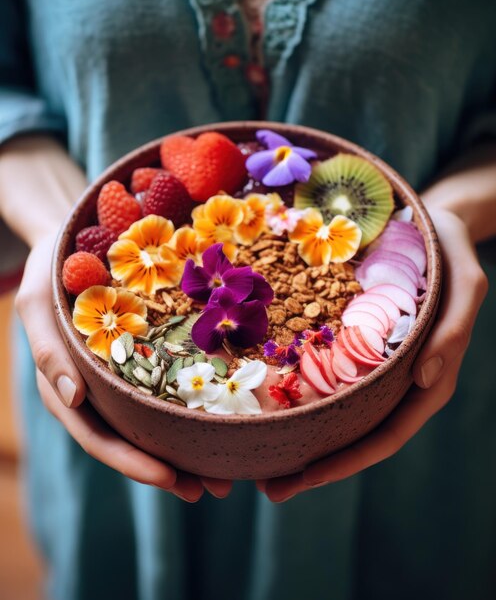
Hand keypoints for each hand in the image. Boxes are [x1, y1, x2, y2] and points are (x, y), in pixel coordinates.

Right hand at [16, 234, 231, 500]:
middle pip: (130, 441)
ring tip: (224, 472)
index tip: (171, 478)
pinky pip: (164, 390)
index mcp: (66, 387)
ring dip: (184, 451)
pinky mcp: (141, 358)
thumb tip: (72, 398)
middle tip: (212, 488)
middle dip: (168, 469)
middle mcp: (95, 391)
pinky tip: (219, 420)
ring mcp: (118, 377)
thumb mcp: (38, 302)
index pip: (98, 436)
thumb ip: (48, 350)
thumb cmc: (50, 270)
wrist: (71, 241)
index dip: (132, 462)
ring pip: (150, 424)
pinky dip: (187, 411)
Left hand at [258, 208, 487, 501]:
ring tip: (257, 457)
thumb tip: (423, 381)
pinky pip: (328, 378)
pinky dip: (301, 398)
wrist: (432, 223)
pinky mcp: (355, 344)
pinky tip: (269, 403)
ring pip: (338, 414)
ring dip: (302, 440)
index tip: (306, 478)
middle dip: (316, 466)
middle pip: (356, 436)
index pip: (388, 435)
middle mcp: (397, 382)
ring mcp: (374, 366)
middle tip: (267, 487)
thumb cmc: (450, 251)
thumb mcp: (464, 284)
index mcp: (428, 380)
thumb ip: (451, 332)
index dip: (349, 461)